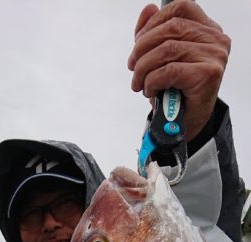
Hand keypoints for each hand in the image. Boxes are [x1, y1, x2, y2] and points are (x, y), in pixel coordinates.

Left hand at [128, 1, 230, 141]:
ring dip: (143, 68)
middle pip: (170, 28)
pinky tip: (150, 91)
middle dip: (142, 48)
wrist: (185, 124)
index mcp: (207, 29)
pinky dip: (152, 81)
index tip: (137, 43)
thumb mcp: (162, 59)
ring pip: (166, 49)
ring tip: (139, 83)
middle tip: (132, 67)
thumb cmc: (176, 91)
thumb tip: (148, 10)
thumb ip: (155, 32)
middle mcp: (215, 39)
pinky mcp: (207, 74)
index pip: (180, 8)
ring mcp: (214, 56)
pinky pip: (169, 71)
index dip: (153, 22)